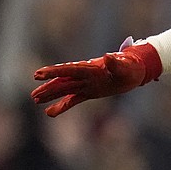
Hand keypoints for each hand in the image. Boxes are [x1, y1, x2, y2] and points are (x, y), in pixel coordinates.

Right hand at [31, 38, 162, 116]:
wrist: (136, 71)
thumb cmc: (131, 67)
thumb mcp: (126, 66)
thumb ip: (116, 64)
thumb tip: (107, 56)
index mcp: (92, 68)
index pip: (70, 70)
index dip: (54, 72)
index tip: (38, 74)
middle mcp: (86, 75)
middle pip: (64, 80)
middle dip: (49, 85)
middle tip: (34, 91)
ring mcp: (87, 84)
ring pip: (65, 89)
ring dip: (51, 94)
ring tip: (35, 99)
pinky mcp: (90, 92)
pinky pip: (74, 99)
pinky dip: (62, 106)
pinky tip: (50, 112)